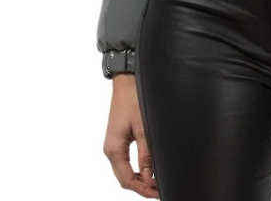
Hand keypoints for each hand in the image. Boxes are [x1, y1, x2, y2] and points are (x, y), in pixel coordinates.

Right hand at [103, 74, 158, 197]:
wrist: (126, 82)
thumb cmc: (133, 100)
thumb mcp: (143, 128)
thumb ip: (146, 153)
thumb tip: (149, 176)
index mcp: (114, 149)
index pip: (127, 180)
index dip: (142, 189)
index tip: (157, 193)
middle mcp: (111, 149)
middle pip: (125, 178)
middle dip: (141, 187)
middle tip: (159, 191)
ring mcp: (114, 144)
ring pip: (125, 170)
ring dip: (139, 179)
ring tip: (156, 183)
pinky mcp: (119, 138)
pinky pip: (126, 160)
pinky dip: (136, 168)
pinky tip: (148, 169)